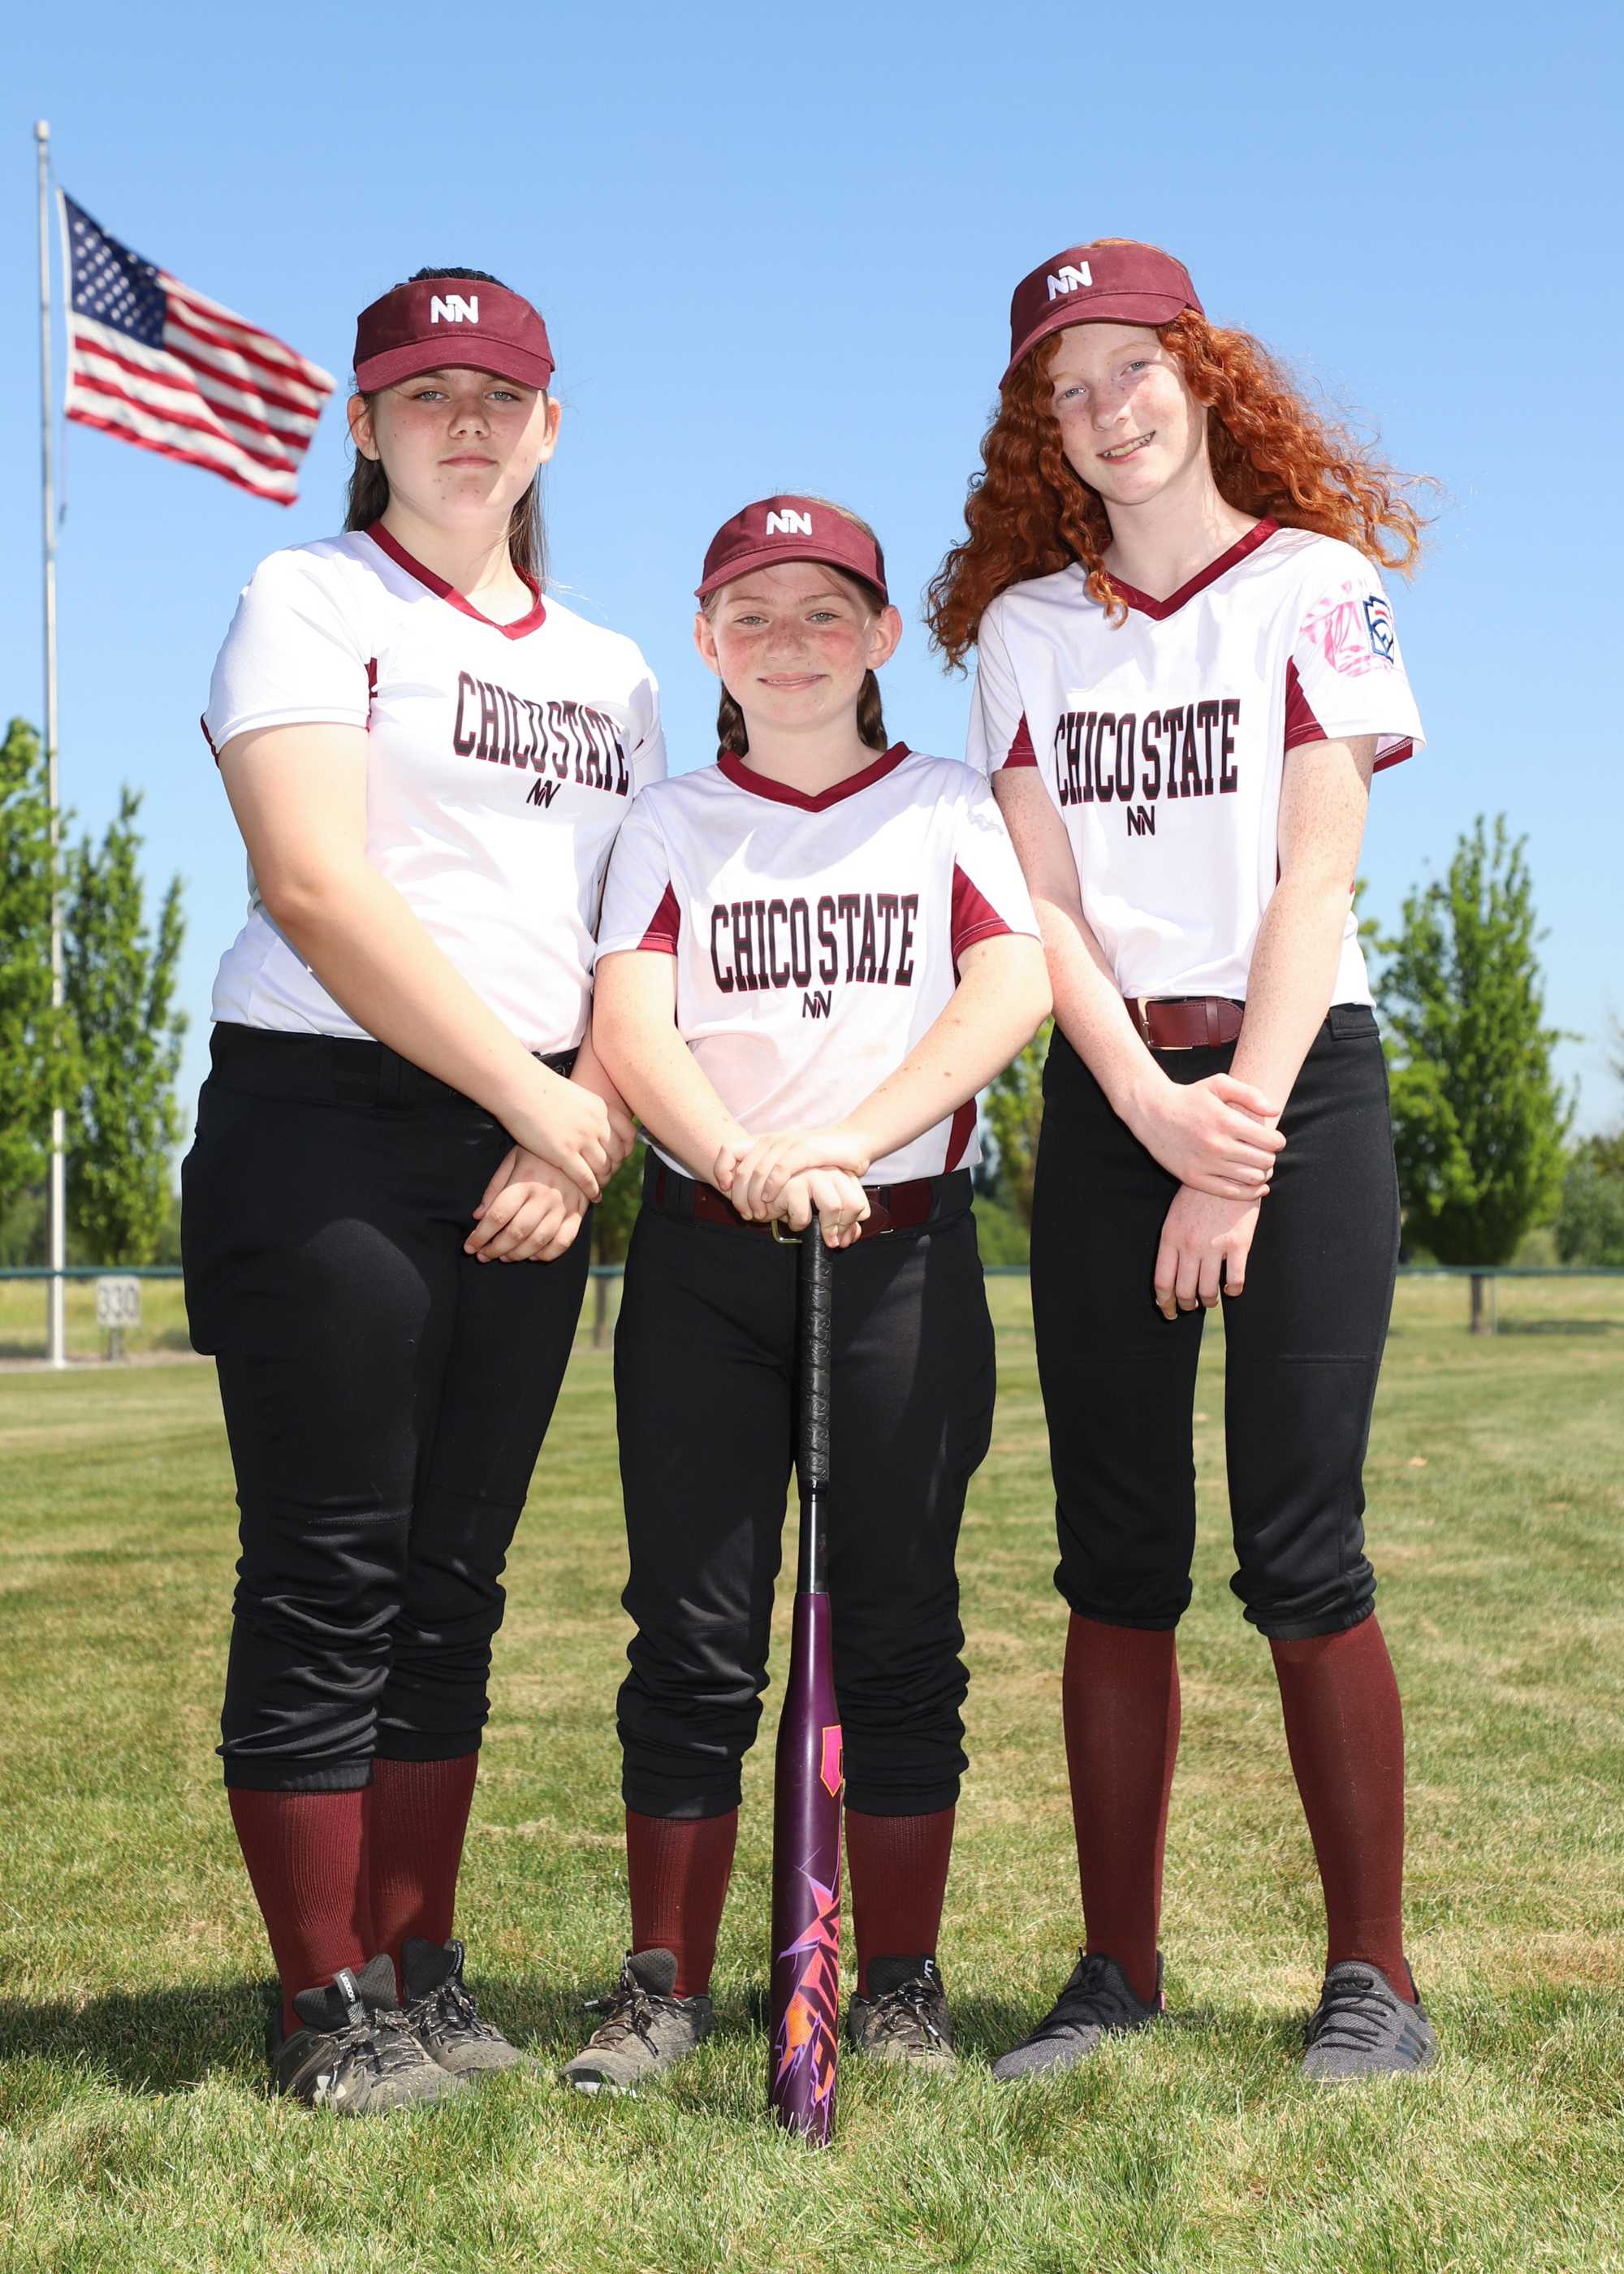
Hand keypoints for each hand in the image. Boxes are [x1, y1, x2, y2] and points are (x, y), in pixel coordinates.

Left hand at [466, 1147, 589, 1262]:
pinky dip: (546, 1254)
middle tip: (482, 1256)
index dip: (480, 1235)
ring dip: (517, 1255)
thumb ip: (494, 1188)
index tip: (469, 1246)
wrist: (579, 1146)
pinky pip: (563, 1242)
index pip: (498, 1215)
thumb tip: (478, 1216)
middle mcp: (545, 1195)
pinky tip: (533, 1255)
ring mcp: (564, 1206)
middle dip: (494, 1249)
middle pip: (516, 1232)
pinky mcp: (578, 1214)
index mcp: (525, 1180)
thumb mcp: (512, 1160)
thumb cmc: (538, 1154)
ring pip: (538, 1241)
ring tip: (503, 1257)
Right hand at [510, 1068, 616, 1200]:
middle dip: (614, 1168)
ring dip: (603, 1180)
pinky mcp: (564, 1154)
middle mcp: (596, 1124)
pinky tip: (592, 1195)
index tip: (620, 1156)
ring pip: (604, 1169)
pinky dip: (591, 1190)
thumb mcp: (574, 1094)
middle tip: (607, 1175)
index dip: (626, 1149)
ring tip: (599, 1186)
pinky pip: (586, 1178)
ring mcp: (582, 1140)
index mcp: (601, 1108)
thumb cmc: (538, 1088)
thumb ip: (587, 1110)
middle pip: (617, 1155)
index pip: (629, 1134)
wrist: (519, 1087)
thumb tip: (591, 1120)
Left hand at [714, 1127, 871, 1220]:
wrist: (852, 1142)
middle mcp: (772, 1140)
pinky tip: (771, 1200)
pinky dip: (772, 1186)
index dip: (721, 1170)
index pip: (728, 1150)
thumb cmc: (820, 1158)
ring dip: (754, 1198)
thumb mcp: (788, 1165)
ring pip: (757, 1171)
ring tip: (759, 1214)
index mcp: (764, 1142)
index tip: (725, 1190)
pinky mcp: (804, 1149)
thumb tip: (749, 1198)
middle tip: (747, 1215)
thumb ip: (769, 1174)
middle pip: (742, 1170)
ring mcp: (787, 1143)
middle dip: (740, 1197)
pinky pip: (780, 1169)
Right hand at [767, 1168, 870, 1249]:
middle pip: (855, 1205)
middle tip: (830, 1240)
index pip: (860, 1203)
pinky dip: (796, 1225)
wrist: (757, 1185)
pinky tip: (787, 1216)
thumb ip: (838, 1222)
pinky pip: (804, 1216)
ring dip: (823, 1228)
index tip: (840, 1235)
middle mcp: (830, 1170)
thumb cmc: (788, 1197)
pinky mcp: (793, 1183)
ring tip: (809, 1227)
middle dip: (842, 1229)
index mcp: (839, 1173)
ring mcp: (812, 1173)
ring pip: (834, 1208)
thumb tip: (848, 1239)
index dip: (852, 1224)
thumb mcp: (817, 1209)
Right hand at [1126, 1071, 1284, 1199]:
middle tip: (1266, 1153)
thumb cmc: (1189, 1097)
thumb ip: (1250, 1094)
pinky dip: (1250, 1193)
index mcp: (1227, 1121)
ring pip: (1252, 1179)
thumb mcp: (1218, 1083)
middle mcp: (1218, 1144)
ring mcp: (1206, 1164)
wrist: (1151, 1112)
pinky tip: (1257, 1187)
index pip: (1270, 1141)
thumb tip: (1275, 1111)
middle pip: (1264, 1162)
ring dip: (1262, 1174)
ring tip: (1258, 1166)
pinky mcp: (1194, 1178)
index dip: (1278, 1142)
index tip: (1275, 1140)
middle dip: (1271, 1157)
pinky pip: (1231, 1193)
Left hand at [1153, 1186, 1261, 1316]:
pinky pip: (1235, 1280)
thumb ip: (1171, 1246)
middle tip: (1191, 1306)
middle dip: (1186, 1305)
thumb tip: (1168, 1281)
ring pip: (1208, 1292)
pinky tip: (1232, 1288)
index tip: (1168, 1311)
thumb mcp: (1175, 1217)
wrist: (1228, 1171)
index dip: (1165, 1304)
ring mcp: (1214, 1245)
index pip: (1162, 1282)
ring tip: (1211, 1300)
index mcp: (1170, 1238)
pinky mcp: (1239, 1243)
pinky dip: (1233, 1290)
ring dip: (1209, 1302)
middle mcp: (1189, 1245)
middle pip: (1184, 1291)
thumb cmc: (1199, 1196)